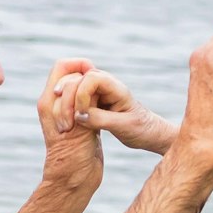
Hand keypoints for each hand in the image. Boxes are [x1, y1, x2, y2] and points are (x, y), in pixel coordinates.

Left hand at [38, 58, 103, 190]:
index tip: (92, 77)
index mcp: (49, 102)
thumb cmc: (73, 161)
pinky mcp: (80, 121)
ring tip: (95, 115)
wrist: (75, 181)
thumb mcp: (78, 131)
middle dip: (86, 83)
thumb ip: (82, 107)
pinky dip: (96, 102)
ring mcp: (68, 112)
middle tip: (90, 107)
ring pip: (82, 87)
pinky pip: (88, 101)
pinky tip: (103, 115)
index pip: (63, 67)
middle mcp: (55, 104)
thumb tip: (86, 85)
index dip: (79, 65)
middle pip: (73, 74)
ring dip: (92, 94)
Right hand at [51, 67, 176, 154]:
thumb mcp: (123, 127)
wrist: (149, 134)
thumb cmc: (141, 129)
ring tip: (64, 124)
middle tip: (65, 122)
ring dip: (65, 103)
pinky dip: (69, 109)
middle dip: (68, 97)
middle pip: (78, 79)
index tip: (81, 115)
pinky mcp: (94, 103)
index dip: (81, 93)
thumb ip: (101, 120)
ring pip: (75, 88)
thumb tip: (78, 116)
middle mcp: (106, 86)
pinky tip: (66, 124)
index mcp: (116, 88)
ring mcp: (99, 93)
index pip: (91, 78)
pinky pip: (76, 100)